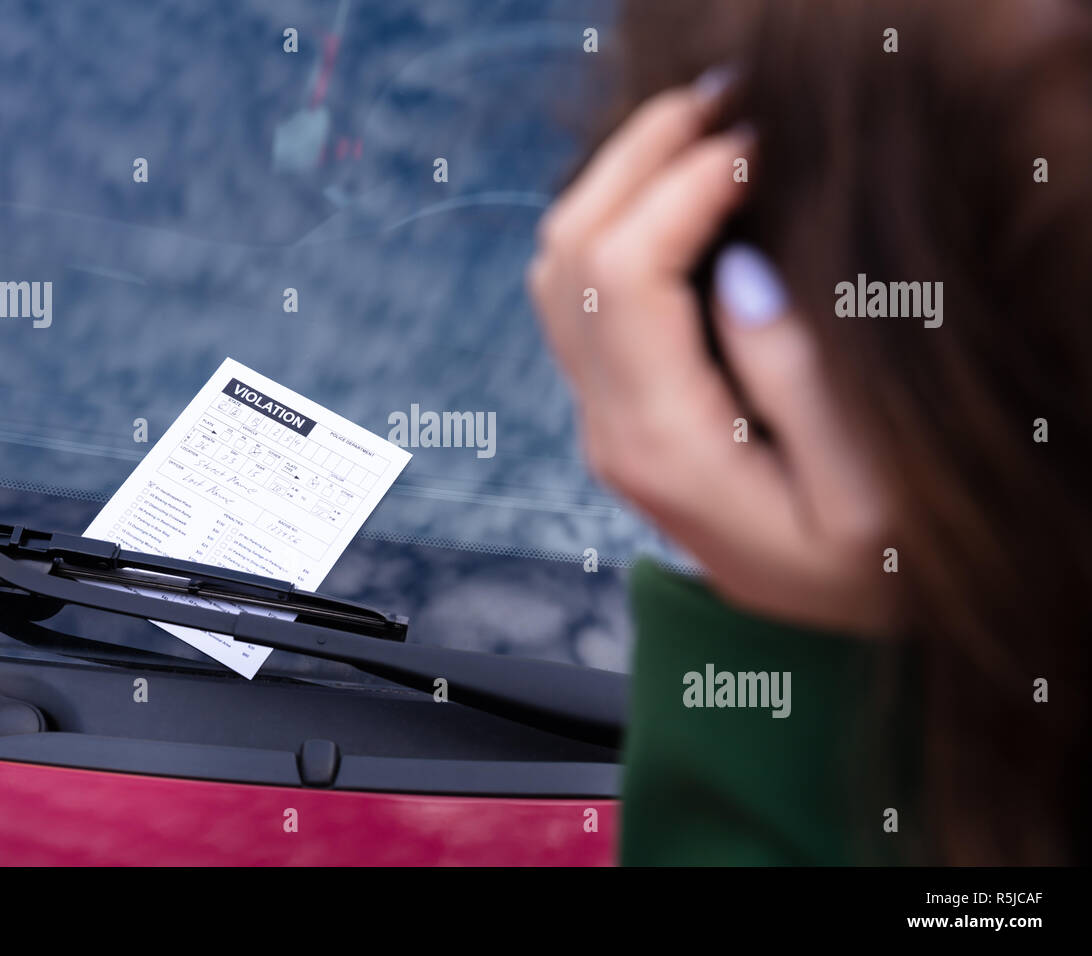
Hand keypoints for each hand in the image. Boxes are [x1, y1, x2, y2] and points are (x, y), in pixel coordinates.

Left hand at [527, 82, 893, 636]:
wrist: (809, 644)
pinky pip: (583, 298)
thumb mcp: (866, 496)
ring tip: (699, 132)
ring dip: (616, 184)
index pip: (625, 276)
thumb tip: (736, 270)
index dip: (680, 188)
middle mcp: (610, 428)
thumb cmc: (861, 581)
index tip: (753, 146)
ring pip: (559, 270)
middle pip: (569, 256)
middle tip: (718, 104)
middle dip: (635, 159)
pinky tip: (678, 197)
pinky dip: (616, 225)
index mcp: (663, 445)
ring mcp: (604, 419)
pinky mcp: (619, 411)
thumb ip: (798, 379)